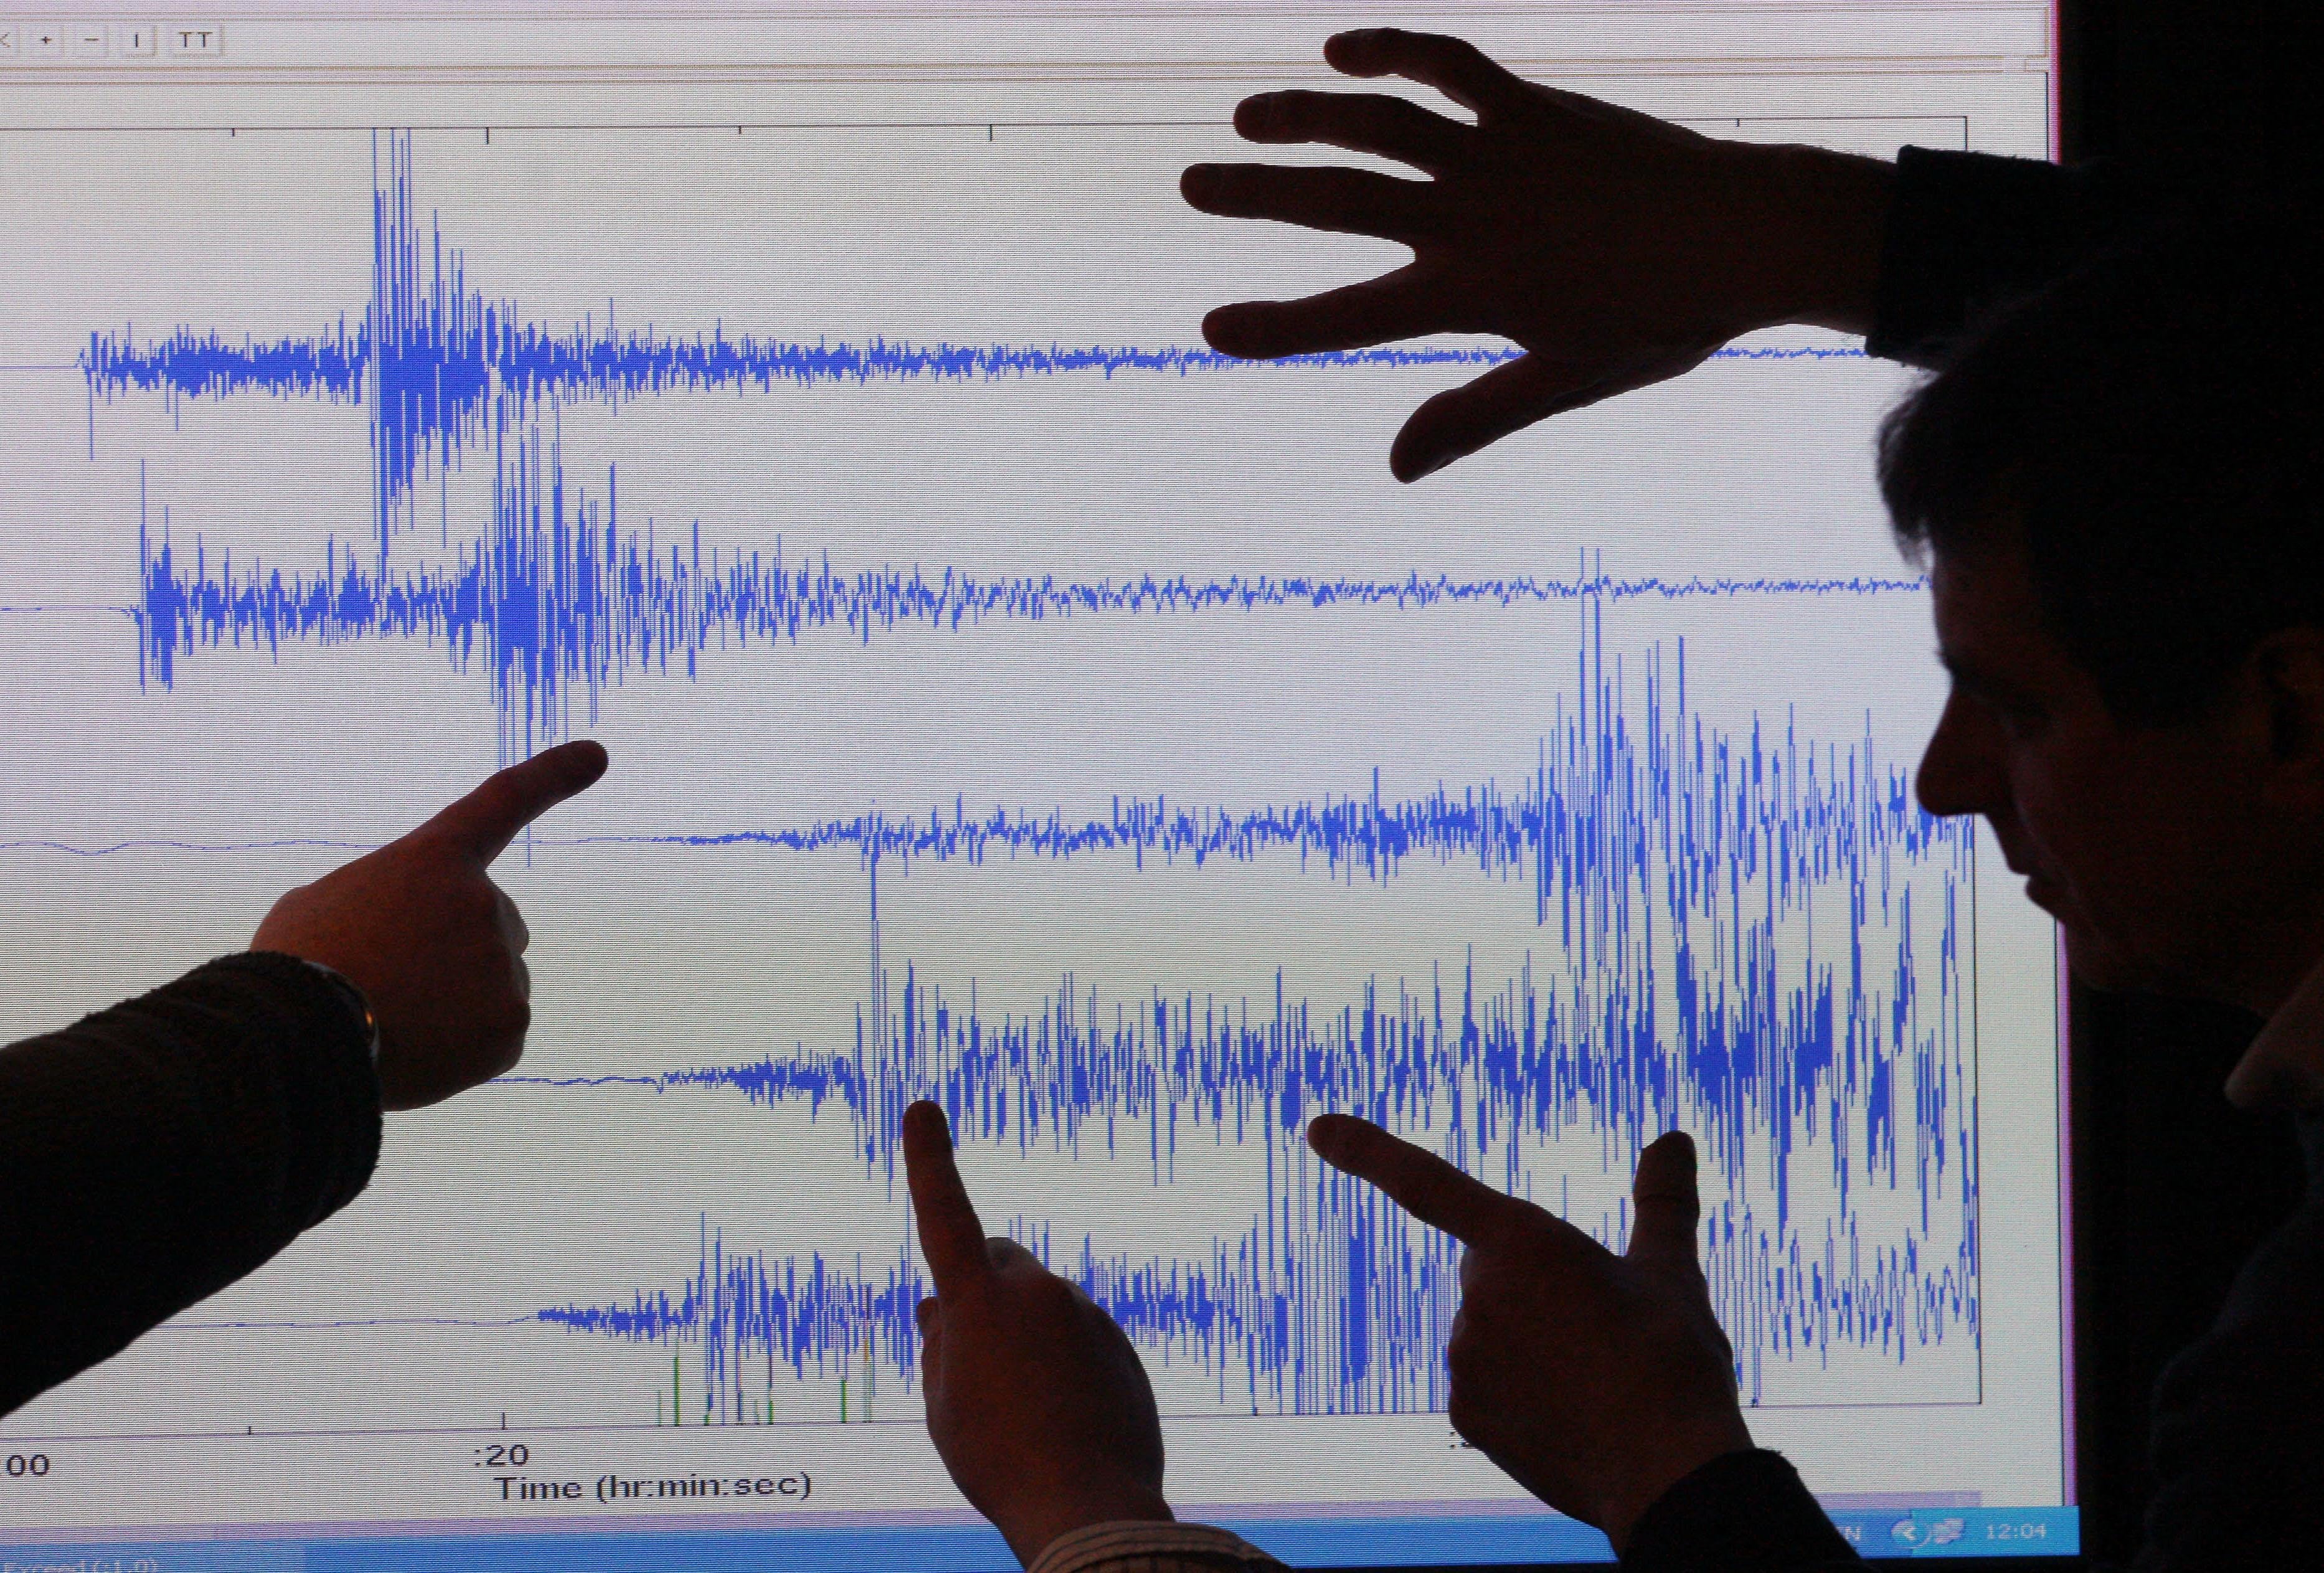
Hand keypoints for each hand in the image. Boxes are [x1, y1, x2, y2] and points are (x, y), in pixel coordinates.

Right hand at [250, 740, 608, 1110]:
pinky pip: (495, 1035)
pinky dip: (461, 1047)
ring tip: (389, 1018)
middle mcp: (483, 902)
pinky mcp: (510, 1025)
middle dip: (454, 950)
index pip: (505, 802)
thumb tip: (400, 940)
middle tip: (391, 979)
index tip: (598, 754)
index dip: (554, 775)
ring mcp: (502, 965)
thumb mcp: (322, 906)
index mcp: (435, 859)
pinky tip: (414, 1051)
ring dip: (451, 1002)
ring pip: (492, 984)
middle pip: (492, 925)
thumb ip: (383, 903)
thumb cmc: (297, 967)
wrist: (299, 1040)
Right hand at [903, 1100, 1171, 1566]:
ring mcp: (1085, 1314)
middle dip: (983, 1288)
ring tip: (1024, 1415)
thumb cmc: (998, 1462)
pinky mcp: (1119, 1344)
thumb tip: (936, 1309)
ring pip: (1042, 1309)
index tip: (922, 1108)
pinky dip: (1065, 1365)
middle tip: (974, 1357)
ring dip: (1026, 1339)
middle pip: (999, 1265)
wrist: (1089, 1507)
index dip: (929, 1163)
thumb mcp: (944, 1410)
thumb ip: (938, 1348)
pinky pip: (1080, 1340)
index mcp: (978, 1302)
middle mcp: (1036, 1291)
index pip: (944, 1217)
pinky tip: (1062, 1421)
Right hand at [1181, 28, 1892, 479]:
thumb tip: (1395, 467)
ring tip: (1247, 116)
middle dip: (1259, 195)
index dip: (1276, 326)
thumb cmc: (1664, 318)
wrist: (1750, 234)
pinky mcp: (1533, 107)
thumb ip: (1474, 418)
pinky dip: (1394, 51)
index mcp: (1471, 292)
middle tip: (1191, 184)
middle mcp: (1470, 217)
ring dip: (1307, 115)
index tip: (1210, 329)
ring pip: (1381, 122)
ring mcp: (1499, 153)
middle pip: (1343, 200)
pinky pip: (1450, 68)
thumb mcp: (1568, 383)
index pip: (1353, 316)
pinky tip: (1344, 51)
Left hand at [1306, 1114, 1751, 1551]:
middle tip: (1602, 1327)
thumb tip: (1673, 1137)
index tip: (1315, 1129)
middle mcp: (1476, 1294)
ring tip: (1597, 1380)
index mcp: (1519, 1240)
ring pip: (1491, 1331)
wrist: (1669, 1476)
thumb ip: (1663, 1199)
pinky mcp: (1463, 1415)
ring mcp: (1463, 1358)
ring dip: (1531, 1344)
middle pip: (1491, 1270)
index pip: (1425, 1181)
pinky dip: (1521, 1394)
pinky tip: (1572, 1417)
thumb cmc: (1672, 1363)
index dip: (1367, 1150)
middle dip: (1533, 1286)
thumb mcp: (1671, 1272)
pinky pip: (1485, 1386)